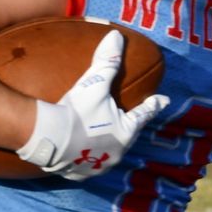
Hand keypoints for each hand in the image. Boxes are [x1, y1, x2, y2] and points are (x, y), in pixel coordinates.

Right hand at [17, 30, 168, 176]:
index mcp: (125, 131)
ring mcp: (98, 166)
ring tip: (103, 139)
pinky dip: (86, 159)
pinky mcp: (80, 175)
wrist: (48, 139)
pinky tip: (79, 155)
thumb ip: (107, 61)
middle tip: (129, 121)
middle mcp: (116, 152)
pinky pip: (86, 166)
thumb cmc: (76, 111)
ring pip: (108, 154)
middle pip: (127, 136)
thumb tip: (116, 36)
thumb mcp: (94, 84)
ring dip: (107, 145)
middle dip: (128, 128)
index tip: (163, 100)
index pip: (144, 113)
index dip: (153, 105)